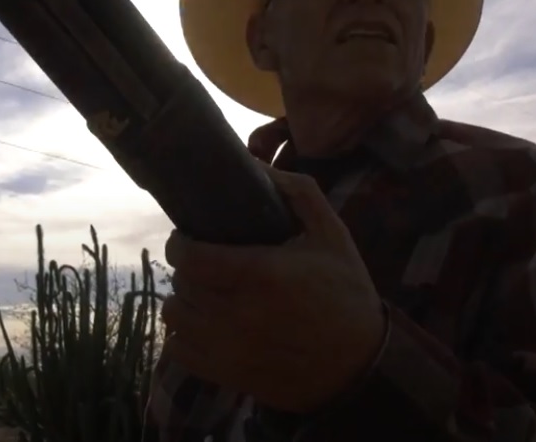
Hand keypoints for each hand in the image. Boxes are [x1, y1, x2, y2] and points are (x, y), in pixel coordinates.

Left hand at [160, 163, 385, 412]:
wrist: (360, 364)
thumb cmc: (346, 292)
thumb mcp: (332, 233)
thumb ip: (297, 193)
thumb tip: (254, 162)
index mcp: (262, 274)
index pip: (192, 256)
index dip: (181, 243)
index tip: (189, 236)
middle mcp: (238, 313)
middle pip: (183, 283)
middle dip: (188, 267)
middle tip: (205, 261)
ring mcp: (229, 348)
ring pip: (175, 315)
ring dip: (184, 299)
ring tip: (203, 291)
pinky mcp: (226, 374)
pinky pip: (179, 350)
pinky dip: (183, 334)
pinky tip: (203, 323)